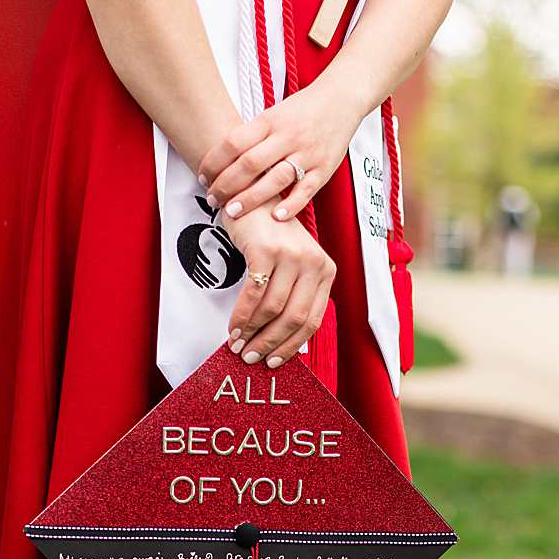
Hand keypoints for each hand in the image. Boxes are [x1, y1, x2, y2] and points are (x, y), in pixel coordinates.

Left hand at [198, 81, 365, 225]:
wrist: (341, 100)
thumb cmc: (303, 109)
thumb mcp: (273, 113)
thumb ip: (253, 135)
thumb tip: (224, 160)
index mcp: (270, 120)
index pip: (234, 143)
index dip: (214, 162)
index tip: (203, 176)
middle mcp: (288, 137)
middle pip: (249, 164)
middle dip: (226, 185)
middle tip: (212, 200)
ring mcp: (307, 154)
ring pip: (275, 179)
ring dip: (251, 199)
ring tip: (232, 212)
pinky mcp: (325, 169)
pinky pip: (306, 190)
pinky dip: (290, 205)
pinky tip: (275, 217)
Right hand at [222, 206, 336, 367]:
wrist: (252, 195)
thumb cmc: (269, 235)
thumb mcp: (292, 263)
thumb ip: (294, 294)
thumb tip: (281, 341)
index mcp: (326, 271)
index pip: (313, 319)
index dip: (292, 345)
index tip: (274, 362)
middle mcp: (315, 264)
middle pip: (294, 319)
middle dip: (270, 344)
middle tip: (251, 358)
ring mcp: (292, 256)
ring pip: (273, 310)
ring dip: (253, 333)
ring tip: (238, 346)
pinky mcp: (268, 250)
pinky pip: (254, 294)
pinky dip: (242, 316)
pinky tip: (233, 328)